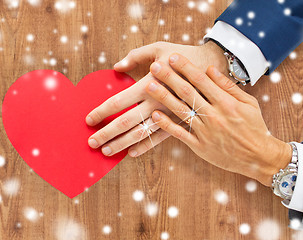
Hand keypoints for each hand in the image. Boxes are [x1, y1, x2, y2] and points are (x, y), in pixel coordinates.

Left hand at [86, 41, 227, 156]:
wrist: (214, 68)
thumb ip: (135, 56)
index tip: (89, 120)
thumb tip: (116, 67)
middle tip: (91, 143)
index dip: (102, 111)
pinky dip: (145, 147)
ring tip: (106, 152)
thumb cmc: (184, 56)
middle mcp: (156, 102)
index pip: (118, 101)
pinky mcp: (179, 122)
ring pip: (141, 134)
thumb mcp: (159, 48)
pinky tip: (132, 153)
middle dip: (107, 133)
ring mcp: (168, 115)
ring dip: (122, 144)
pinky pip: (160, 138)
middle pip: (126, 122)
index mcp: (149, 84)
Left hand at [145, 53, 291, 186]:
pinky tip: (155, 115)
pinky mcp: (200, 146)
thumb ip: (228, 86)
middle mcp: (214, 115)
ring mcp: (205, 131)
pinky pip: (180, 134)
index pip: (202, 80)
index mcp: (226, 103)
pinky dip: (167, 125)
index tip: (173, 57)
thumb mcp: (248, 103)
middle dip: (170, 77)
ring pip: (181, 111)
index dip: (186, 67)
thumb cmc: (254, 127)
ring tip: (150, 85)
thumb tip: (210, 69)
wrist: (259, 157)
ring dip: (163, 97)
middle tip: (155, 66)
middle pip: (187, 93)